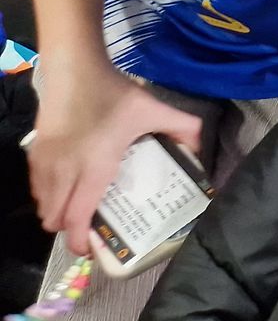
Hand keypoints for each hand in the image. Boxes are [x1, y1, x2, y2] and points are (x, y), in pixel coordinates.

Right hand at [29, 58, 203, 253]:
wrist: (74, 69)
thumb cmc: (113, 93)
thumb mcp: (154, 109)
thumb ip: (184, 129)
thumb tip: (199, 150)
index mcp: (94, 167)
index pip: (77, 216)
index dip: (80, 240)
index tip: (91, 250)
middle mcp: (64, 171)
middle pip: (55, 218)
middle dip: (71, 230)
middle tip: (93, 227)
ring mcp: (45, 163)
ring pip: (44, 205)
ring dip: (58, 213)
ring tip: (81, 209)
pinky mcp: (35, 154)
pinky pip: (37, 188)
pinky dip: (48, 196)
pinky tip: (66, 187)